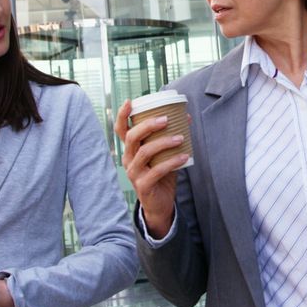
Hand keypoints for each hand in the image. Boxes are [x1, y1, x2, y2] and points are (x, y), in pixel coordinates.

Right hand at [114, 99, 189, 237]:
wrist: (160, 205)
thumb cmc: (161, 176)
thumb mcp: (165, 154)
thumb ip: (171, 138)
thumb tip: (185, 116)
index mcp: (131, 150)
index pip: (121, 130)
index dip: (122, 115)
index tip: (130, 101)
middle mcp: (128, 160)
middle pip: (132, 137)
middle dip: (148, 125)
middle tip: (166, 119)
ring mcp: (134, 174)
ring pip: (145, 153)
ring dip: (164, 142)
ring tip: (181, 138)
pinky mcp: (143, 186)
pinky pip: (157, 171)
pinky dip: (172, 162)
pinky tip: (185, 156)